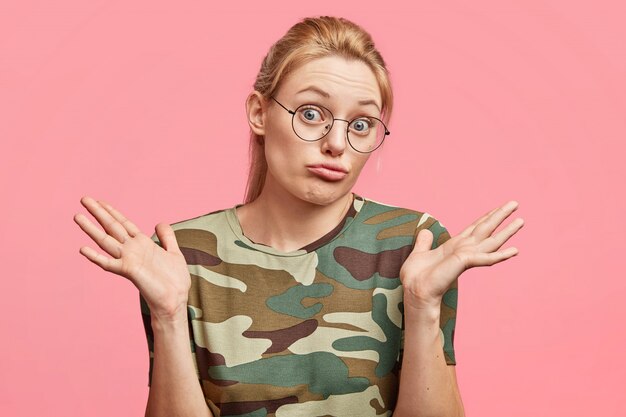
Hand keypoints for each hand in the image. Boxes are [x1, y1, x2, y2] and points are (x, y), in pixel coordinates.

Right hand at [74, 196, 190, 321]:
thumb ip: (167, 237)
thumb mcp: (174, 252)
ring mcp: (128, 260)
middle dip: (98, 213)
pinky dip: (95, 257)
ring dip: (91, 229)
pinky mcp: (129, 271)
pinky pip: (108, 263)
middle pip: (112, 227)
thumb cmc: (175, 280)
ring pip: (106, 241)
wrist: (175, 300)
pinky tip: (83, 249)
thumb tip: (160, 222)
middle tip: (84, 199)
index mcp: (143, 244)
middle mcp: (132, 250)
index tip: (100, 201)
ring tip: (77, 216)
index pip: (124, 223)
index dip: (113, 211)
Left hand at [400, 200, 523, 309]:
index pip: (475, 228)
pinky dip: (501, 255)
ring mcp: (467, 257)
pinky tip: (515, 250)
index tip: (498, 208)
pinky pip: (487, 258)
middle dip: (500, 216)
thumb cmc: (417, 277)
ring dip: (507, 231)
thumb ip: (425, 242)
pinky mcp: (465, 263)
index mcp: (455, 246)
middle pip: (487, 229)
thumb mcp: (420, 253)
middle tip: (515, 203)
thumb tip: (426, 231)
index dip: (487, 217)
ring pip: (492, 241)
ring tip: (522, 220)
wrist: (416, 290)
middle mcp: (464, 250)